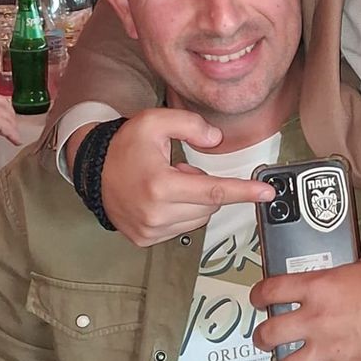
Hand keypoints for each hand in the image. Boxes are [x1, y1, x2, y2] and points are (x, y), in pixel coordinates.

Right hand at [95, 108, 274, 246]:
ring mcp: (150, 230)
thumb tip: (216, 140)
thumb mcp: (155, 121)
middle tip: (181, 170)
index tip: (267, 193)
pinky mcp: (145, 239)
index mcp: (160, 185)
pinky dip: (181, 213)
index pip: (214, 190)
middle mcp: (156, 213)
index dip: (244, 191)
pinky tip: (161, 199)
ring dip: (195, 201)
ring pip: (200, 217)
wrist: (93, 171)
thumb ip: (190, 124)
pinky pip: (183, 228)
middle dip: (206, 186)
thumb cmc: (126, 146)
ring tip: (168, 184)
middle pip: (210, 204)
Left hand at [250, 252, 360, 360]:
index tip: (257, 300)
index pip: (272, 290)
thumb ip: (348, 271)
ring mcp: (327, 348)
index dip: (259, 296)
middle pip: (269, 333)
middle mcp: (315, 319)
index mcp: (318, 288)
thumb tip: (349, 272)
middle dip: (261, 338)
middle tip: (262, 340)